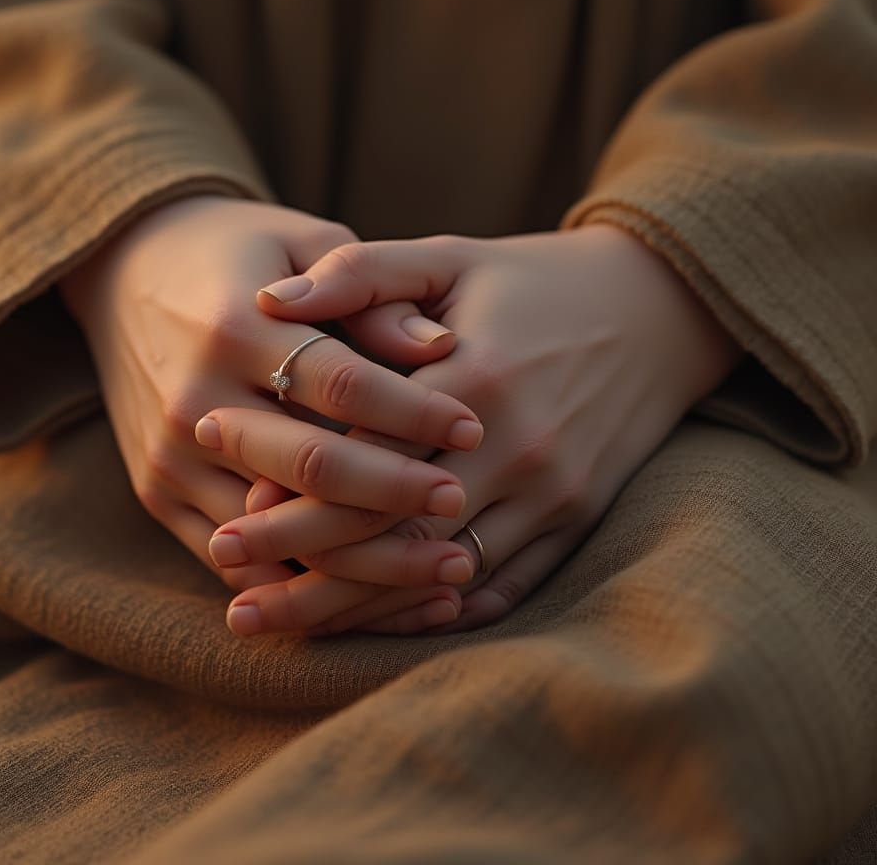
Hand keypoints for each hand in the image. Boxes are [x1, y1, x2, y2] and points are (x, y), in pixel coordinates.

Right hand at [58, 196, 483, 593]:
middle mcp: (194, 400)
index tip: (473, 428)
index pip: (342, 385)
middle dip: (398, 494)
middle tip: (463, 502)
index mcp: (235, 326)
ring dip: (366, 563)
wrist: (123, 273)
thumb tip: (443, 348)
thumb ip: (368, 293)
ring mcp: (168, 457)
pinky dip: (305, 587)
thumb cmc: (237, 252)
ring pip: (276, 533)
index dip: (416, 411)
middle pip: (312, 469)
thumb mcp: (302, 240)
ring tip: (445, 572)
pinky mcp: (157, 495)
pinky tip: (372, 593)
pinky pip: (237, 559)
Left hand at [214, 225, 743, 632]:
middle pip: (395, 533)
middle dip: (308, 573)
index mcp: (476, 376)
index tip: (227, 518)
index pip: (366, 455)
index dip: (291, 491)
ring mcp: (553, 494)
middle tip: (235, 604)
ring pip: (440, 575)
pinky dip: (433, 613)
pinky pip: (500, 588)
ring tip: (285, 628)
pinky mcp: (576, 521)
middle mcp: (517, 447)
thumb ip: (360, 273)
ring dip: (359, 610)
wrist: (657, 310)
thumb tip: (268, 301)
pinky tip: (377, 625)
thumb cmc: (533, 279)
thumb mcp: (449, 255)